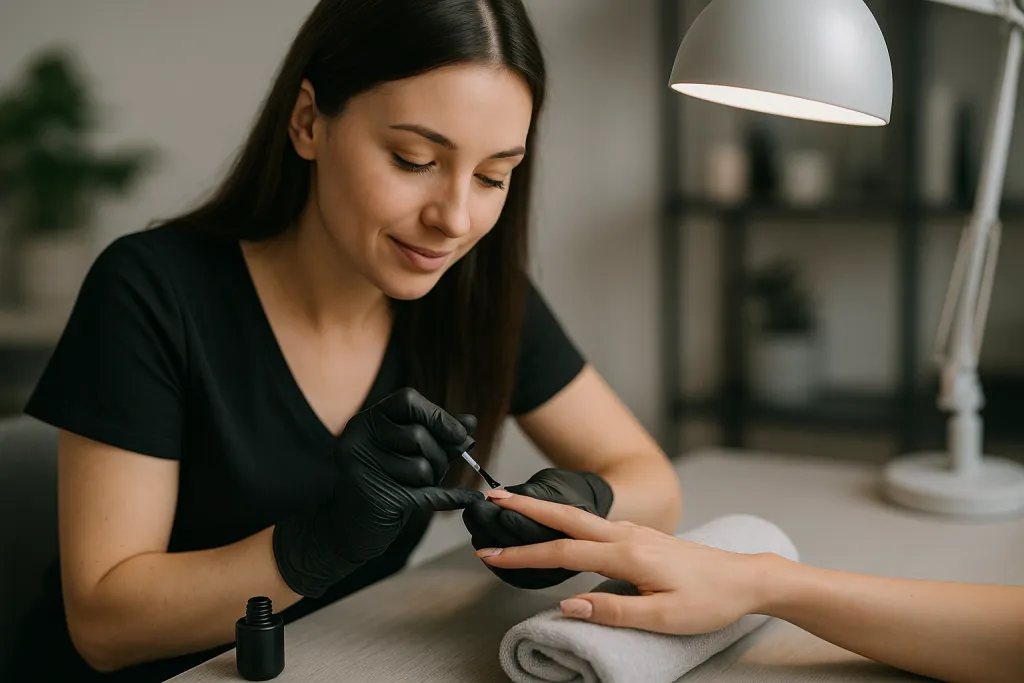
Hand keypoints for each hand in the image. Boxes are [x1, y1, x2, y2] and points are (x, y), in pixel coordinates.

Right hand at [274, 387, 483, 597]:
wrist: (350, 528)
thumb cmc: (385, 482)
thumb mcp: (411, 451)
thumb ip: (438, 434)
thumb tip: (471, 422)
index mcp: (367, 421)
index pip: (407, 400)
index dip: (438, 415)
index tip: (460, 434)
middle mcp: (358, 439)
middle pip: (418, 435)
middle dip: (440, 455)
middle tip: (439, 469)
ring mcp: (362, 468)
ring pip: (421, 467)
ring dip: (434, 479)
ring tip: (422, 485)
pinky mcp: (374, 498)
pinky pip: (427, 494)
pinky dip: (453, 497)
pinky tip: (469, 497)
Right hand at [475, 491, 764, 634]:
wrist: (744, 579)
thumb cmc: (708, 601)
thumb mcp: (663, 618)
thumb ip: (613, 611)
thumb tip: (567, 604)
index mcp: (627, 555)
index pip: (563, 553)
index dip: (523, 555)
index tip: (490, 553)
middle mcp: (626, 536)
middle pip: (565, 517)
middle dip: (525, 507)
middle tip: (491, 499)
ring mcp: (633, 532)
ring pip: (578, 516)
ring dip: (543, 509)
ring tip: (513, 506)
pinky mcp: (639, 536)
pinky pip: (592, 522)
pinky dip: (565, 518)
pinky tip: (558, 523)